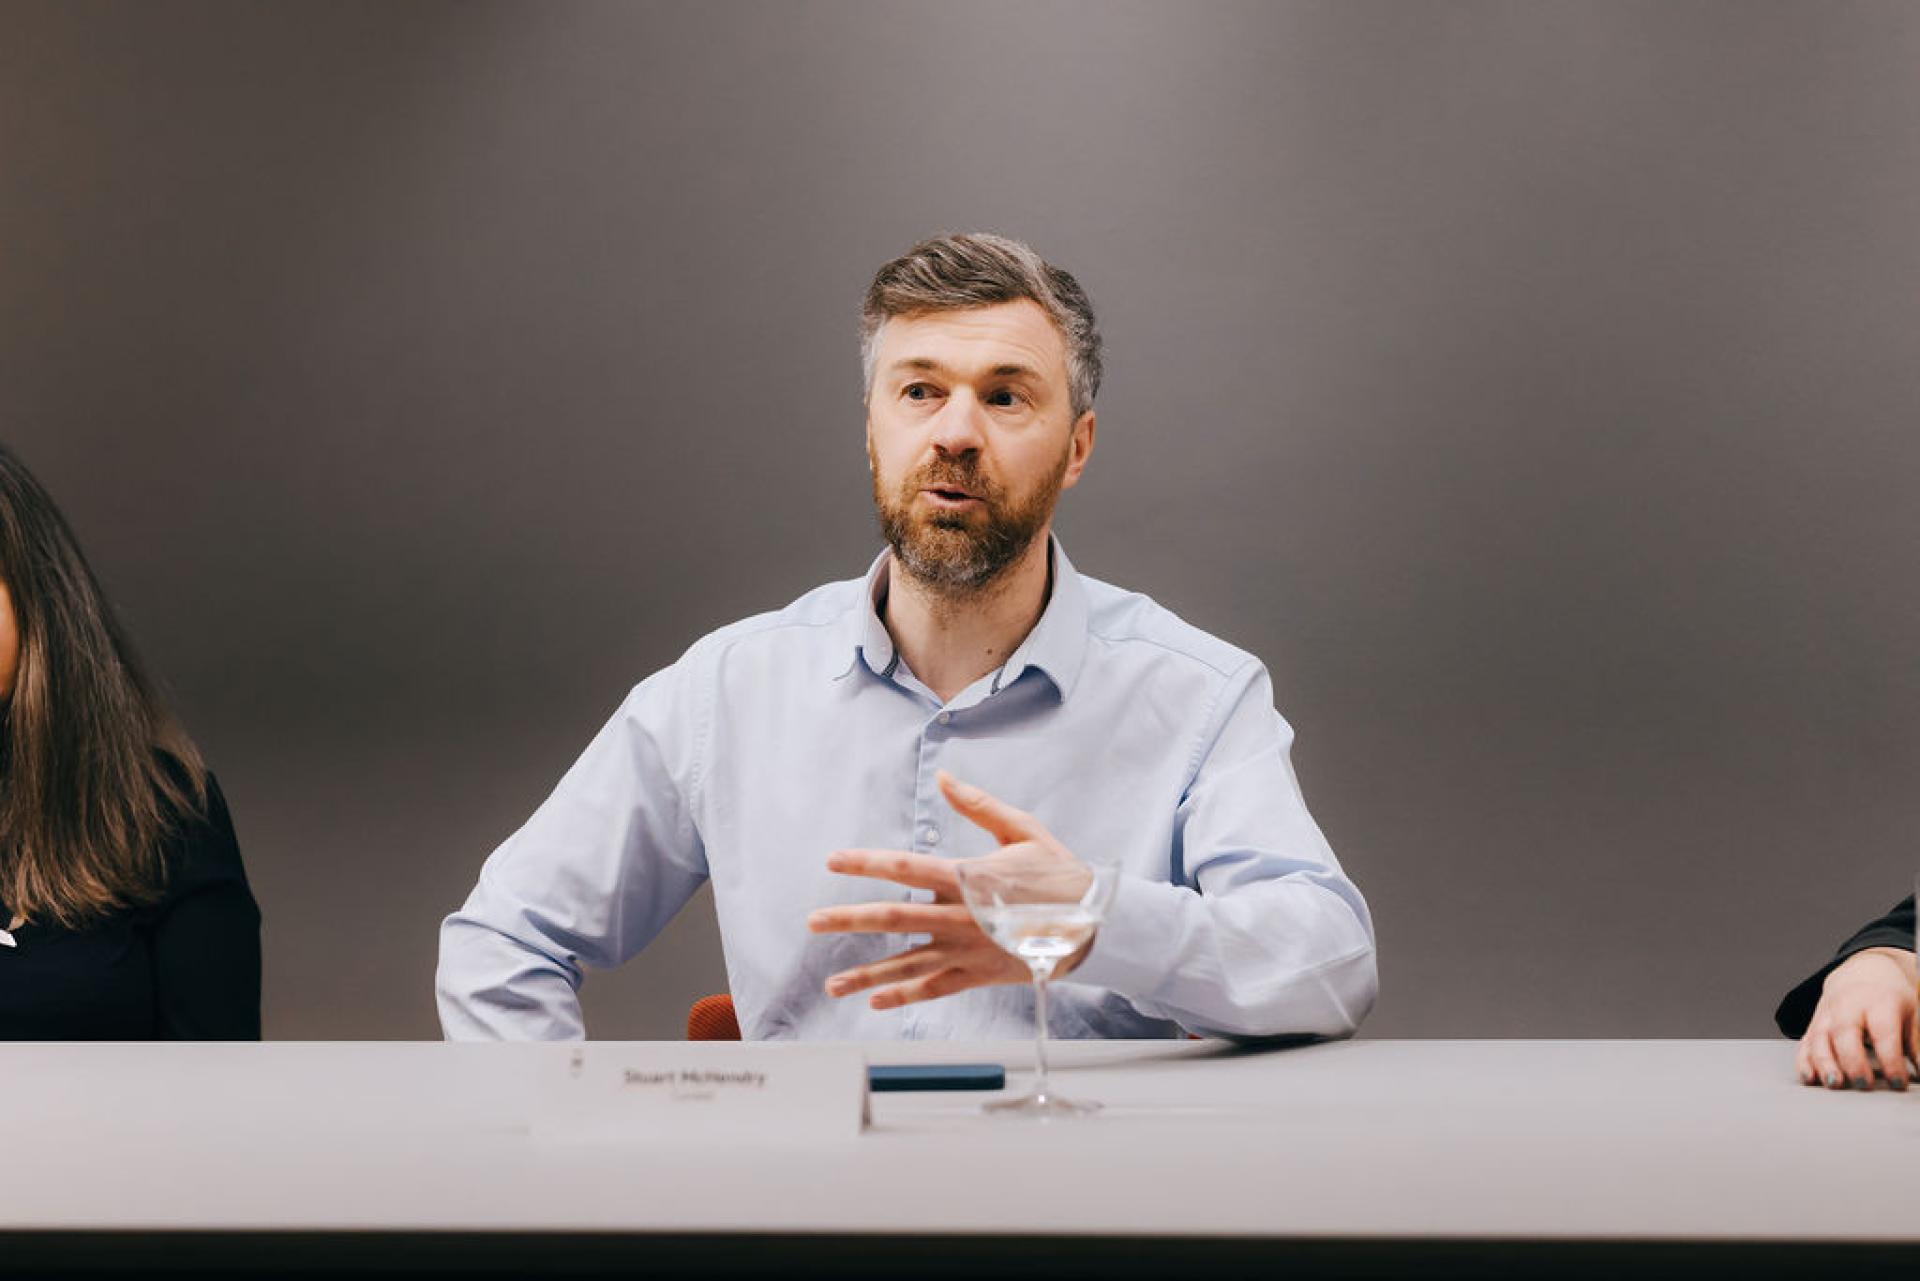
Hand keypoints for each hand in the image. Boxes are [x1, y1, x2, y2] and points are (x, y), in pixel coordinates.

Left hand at [807, 771, 1094, 1010]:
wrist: (1093, 927)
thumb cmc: (1058, 874)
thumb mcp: (1023, 830)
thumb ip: (979, 804)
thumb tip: (943, 776)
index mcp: (969, 876)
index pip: (905, 868)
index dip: (866, 863)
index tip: (834, 861)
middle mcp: (960, 916)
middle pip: (893, 918)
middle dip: (848, 919)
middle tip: (813, 923)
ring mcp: (967, 950)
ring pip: (907, 965)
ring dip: (866, 974)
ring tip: (831, 983)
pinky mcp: (977, 975)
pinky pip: (933, 989)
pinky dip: (903, 997)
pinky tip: (875, 1001)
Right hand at [1796, 947, 1916, 1089]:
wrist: (1863, 970)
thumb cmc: (1890, 997)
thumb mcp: (1911, 1014)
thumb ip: (1916, 1046)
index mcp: (1879, 1001)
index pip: (1883, 1032)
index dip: (1890, 1060)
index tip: (1898, 1083)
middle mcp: (1848, 1005)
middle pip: (1845, 1032)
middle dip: (1852, 1061)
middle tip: (1863, 1085)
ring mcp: (1827, 1013)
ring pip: (1819, 1037)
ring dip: (1824, 1063)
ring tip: (1834, 1084)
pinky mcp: (1814, 1022)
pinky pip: (1805, 1042)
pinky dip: (1804, 1061)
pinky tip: (1809, 1078)